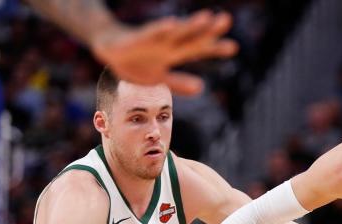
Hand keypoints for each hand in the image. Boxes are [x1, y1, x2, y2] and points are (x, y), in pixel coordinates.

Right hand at [92, 10, 237, 95]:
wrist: (107, 49)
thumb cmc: (135, 62)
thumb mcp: (158, 78)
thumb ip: (178, 83)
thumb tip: (201, 88)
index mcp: (174, 52)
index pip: (198, 48)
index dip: (215, 47)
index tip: (233, 46)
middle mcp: (167, 43)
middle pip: (191, 36)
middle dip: (208, 29)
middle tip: (226, 19)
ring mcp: (153, 40)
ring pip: (174, 31)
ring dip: (190, 25)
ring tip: (206, 18)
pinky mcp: (136, 39)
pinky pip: (150, 33)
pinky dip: (160, 30)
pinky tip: (172, 25)